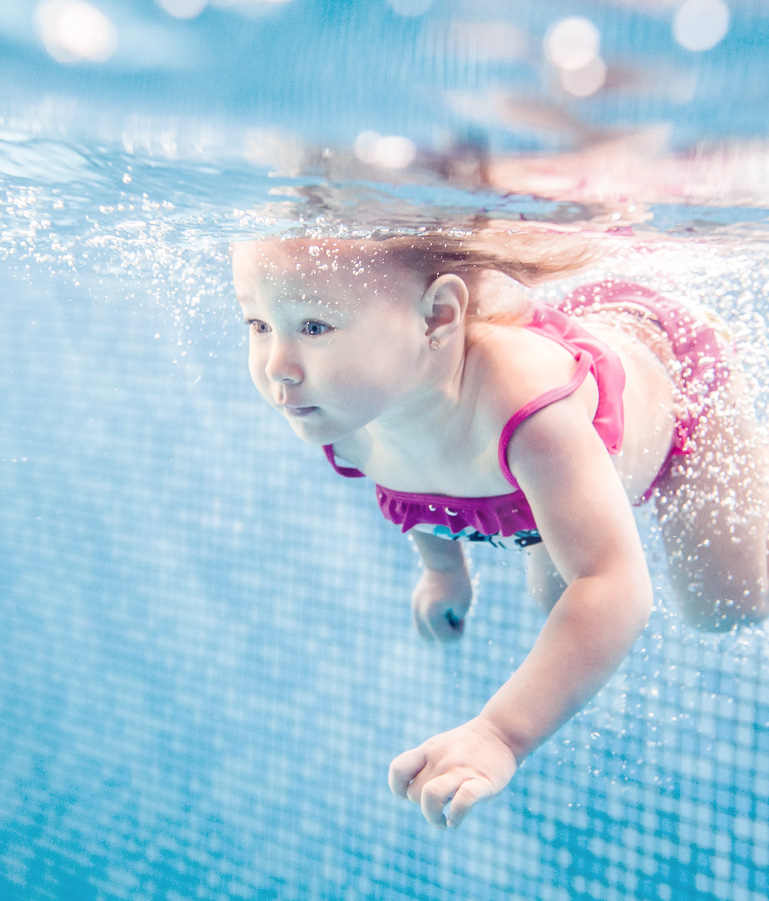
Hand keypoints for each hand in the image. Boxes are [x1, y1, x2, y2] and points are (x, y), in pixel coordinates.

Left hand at [388, 716, 517, 828]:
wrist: (501, 733)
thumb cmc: (467, 746)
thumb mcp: (439, 747)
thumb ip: (423, 766)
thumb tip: (407, 793)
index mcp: (428, 751)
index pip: (398, 770)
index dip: (398, 788)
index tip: (409, 794)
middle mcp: (441, 760)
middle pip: (414, 793)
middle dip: (421, 807)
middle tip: (437, 807)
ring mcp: (461, 771)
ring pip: (431, 796)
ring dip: (432, 818)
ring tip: (442, 823)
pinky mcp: (483, 782)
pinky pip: (462, 801)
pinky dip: (455, 816)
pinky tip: (455, 821)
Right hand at [411, 566, 472, 641]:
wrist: (445, 560)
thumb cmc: (457, 582)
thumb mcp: (463, 607)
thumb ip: (452, 625)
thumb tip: (439, 630)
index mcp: (431, 615)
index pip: (444, 639)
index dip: (458, 631)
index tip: (460, 615)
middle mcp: (418, 612)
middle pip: (429, 638)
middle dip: (444, 632)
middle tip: (452, 615)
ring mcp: (414, 606)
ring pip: (422, 630)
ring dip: (435, 628)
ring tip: (446, 612)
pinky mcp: (414, 600)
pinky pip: (420, 618)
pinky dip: (431, 618)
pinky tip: (441, 605)